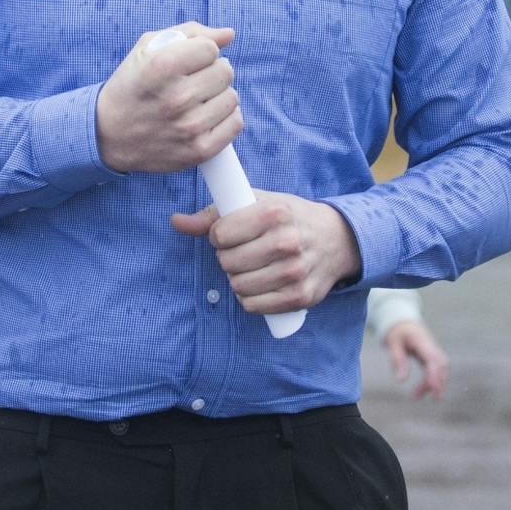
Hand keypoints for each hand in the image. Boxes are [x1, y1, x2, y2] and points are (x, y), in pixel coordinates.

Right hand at [94, 23, 239, 173]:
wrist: (108, 134)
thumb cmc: (132, 85)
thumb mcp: (147, 48)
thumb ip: (190, 34)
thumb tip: (229, 35)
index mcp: (161, 67)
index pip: (211, 48)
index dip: (200, 51)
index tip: (187, 61)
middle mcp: (176, 98)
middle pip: (225, 72)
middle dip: (211, 72)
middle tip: (192, 81)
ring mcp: (189, 127)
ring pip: (232, 98)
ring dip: (218, 95)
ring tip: (197, 100)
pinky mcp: (198, 150)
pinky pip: (235, 124)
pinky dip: (225, 118)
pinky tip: (206, 116)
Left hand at [171, 191, 359, 316]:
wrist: (335, 238)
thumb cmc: (288, 218)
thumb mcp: (255, 203)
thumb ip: (213, 214)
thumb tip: (175, 221)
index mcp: (274, 213)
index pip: (221, 234)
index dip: (218, 235)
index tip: (228, 233)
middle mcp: (287, 242)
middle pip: (228, 262)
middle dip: (227, 258)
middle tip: (240, 251)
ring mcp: (295, 272)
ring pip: (239, 286)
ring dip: (237, 278)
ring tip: (250, 267)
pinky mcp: (301, 297)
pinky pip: (253, 305)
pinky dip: (249, 298)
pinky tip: (259, 283)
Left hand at [383, 320, 449, 399]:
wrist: (404, 323)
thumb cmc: (398, 333)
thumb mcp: (393, 344)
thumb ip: (398, 360)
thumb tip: (401, 381)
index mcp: (422, 341)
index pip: (432, 360)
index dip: (434, 375)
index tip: (433, 389)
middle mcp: (432, 347)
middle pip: (440, 366)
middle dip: (437, 383)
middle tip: (429, 398)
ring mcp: (435, 352)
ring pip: (440, 370)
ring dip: (432, 385)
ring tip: (415, 396)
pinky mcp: (433, 357)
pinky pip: (437, 371)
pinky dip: (431, 382)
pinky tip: (421, 391)